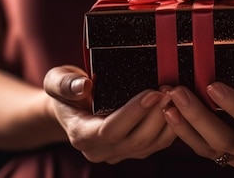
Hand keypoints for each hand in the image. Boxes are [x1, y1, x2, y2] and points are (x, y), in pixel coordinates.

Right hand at [43, 65, 176, 162]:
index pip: (111, 130)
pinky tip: (177, 107)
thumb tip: (84, 86)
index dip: (134, 112)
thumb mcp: (56, 79)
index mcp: (80, 135)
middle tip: (170, 89)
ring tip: (176, 95)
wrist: (70, 106)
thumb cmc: (65, 90)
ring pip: (150, 145)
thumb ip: (65, 83)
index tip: (152, 92)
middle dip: (157, 115)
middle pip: (136, 140)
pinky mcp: (133, 151)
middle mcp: (99, 151)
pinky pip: (157, 144)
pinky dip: (170, 126)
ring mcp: (118, 154)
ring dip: (168, 121)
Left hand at [162, 66, 233, 168]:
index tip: (212, 85)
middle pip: (228, 140)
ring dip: (186, 125)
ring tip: (167, 102)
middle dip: (199, 115)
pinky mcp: (226, 159)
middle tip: (178, 91)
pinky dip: (183, 132)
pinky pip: (202, 150)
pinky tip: (169, 113)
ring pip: (210, 149)